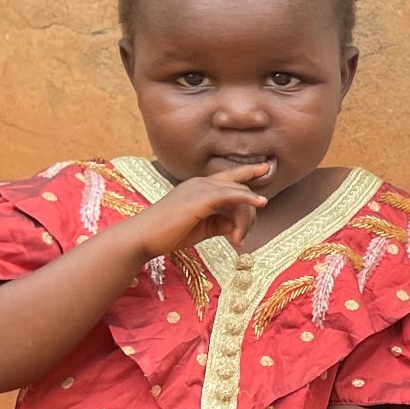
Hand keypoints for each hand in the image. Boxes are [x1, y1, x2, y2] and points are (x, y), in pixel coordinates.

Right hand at [125, 165, 271, 259]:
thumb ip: (222, 223)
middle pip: (240, 189)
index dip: (248, 171)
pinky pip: (231, 195)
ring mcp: (200, 188)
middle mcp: (201, 182)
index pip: (230, 176)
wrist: (143, 237)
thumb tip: (239, 226)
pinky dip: (247, 199)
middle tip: (241, 238)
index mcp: (200, 187)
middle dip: (249, 215)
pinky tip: (259, 203)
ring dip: (246, 219)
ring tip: (237, 240)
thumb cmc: (169, 234)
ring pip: (239, 195)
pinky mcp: (200, 199)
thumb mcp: (203, 228)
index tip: (265, 168)